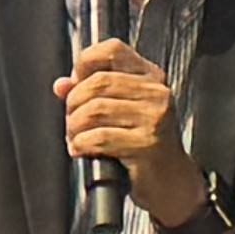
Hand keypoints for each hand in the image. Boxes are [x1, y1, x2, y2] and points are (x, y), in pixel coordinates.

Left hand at [53, 42, 212, 233]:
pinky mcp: (147, 144)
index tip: (75, 82)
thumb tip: (61, 85)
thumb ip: (93, 93)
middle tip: (71, 120)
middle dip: (74, 103)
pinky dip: (82, 144)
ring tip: (75, 137)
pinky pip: (100, 137)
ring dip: (75, 126)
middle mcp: (156, 92)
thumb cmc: (145, 146)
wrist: (172, 183)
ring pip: (95, 109)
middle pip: (98, 82)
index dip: (85, 62)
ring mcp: (155, 118)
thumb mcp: (123, 112)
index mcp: (151, 77)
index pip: (113, 50)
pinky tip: (81, 150)